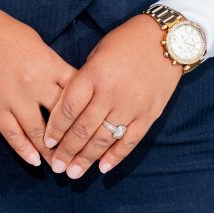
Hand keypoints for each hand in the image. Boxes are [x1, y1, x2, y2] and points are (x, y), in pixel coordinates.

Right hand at [0, 9, 76, 168]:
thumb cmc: (5, 32)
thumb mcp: (38, 43)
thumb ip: (53, 66)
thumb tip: (69, 86)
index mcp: (49, 64)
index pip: (76, 92)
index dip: (86, 109)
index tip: (92, 123)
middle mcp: (34, 84)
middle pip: (61, 117)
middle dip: (72, 137)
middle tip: (80, 152)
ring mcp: (13, 99)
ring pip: (38, 133)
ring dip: (50, 151)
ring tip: (60, 164)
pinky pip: (12, 135)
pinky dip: (24, 150)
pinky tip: (34, 161)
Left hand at [43, 14, 183, 177]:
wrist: (166, 39)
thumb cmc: (126, 41)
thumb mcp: (98, 53)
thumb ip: (84, 79)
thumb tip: (69, 108)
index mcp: (94, 74)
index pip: (68, 108)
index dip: (55, 129)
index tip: (47, 142)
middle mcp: (110, 93)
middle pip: (83, 129)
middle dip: (67, 150)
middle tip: (57, 166)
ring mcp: (130, 106)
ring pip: (103, 139)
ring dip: (86, 159)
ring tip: (73, 173)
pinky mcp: (148, 115)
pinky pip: (129, 141)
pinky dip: (116, 157)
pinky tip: (103, 168)